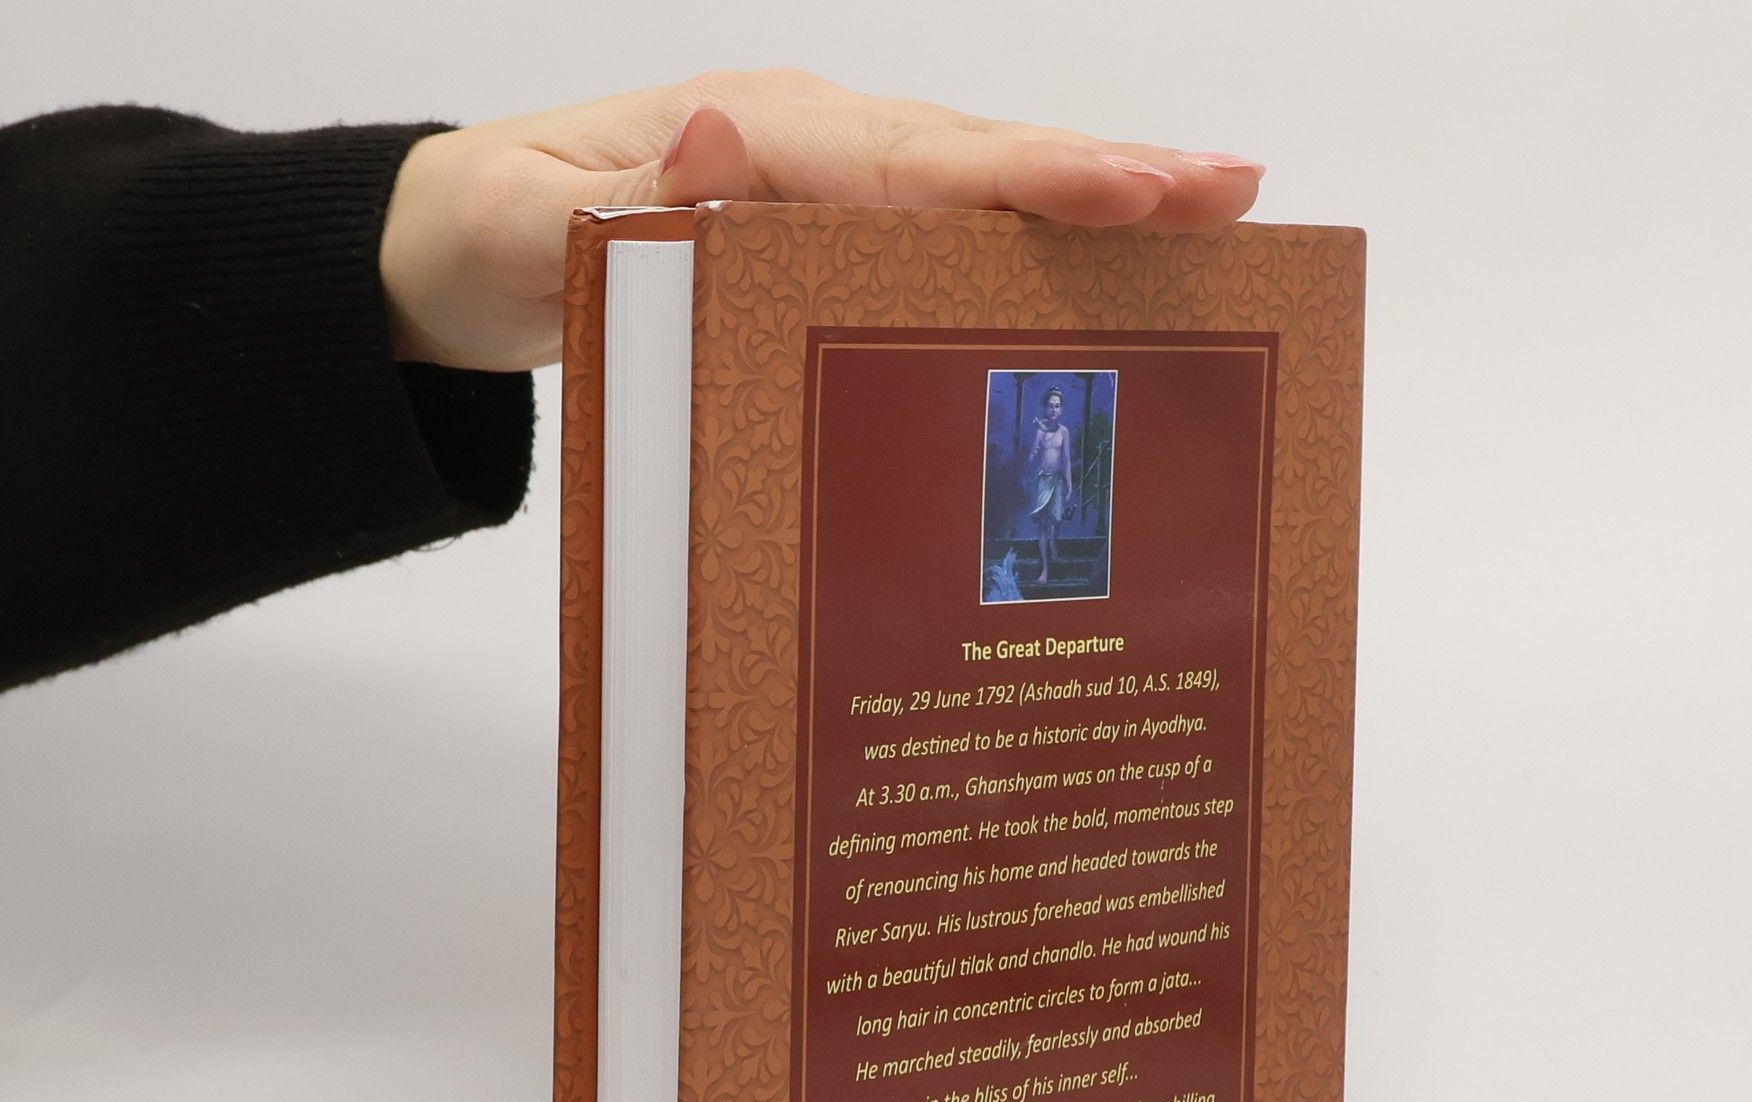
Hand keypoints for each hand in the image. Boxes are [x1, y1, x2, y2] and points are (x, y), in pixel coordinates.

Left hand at [379, 70, 1263, 369]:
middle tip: (1234, 194)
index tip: (1129, 194)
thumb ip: (614, 206)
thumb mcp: (525, 228)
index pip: (909, 163)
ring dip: (1093, 201)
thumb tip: (722, 155)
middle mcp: (804, 141)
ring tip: (1212, 214)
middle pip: (973, 159)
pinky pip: (941, 225)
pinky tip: (1099, 259)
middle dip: (1105, 178)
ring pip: (975, 185)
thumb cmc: (495, 237)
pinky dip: (1027, 237)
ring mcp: (822, 176)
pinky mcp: (825, 220)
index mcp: (748, 137)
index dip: (1023, 182)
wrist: (461, 243)